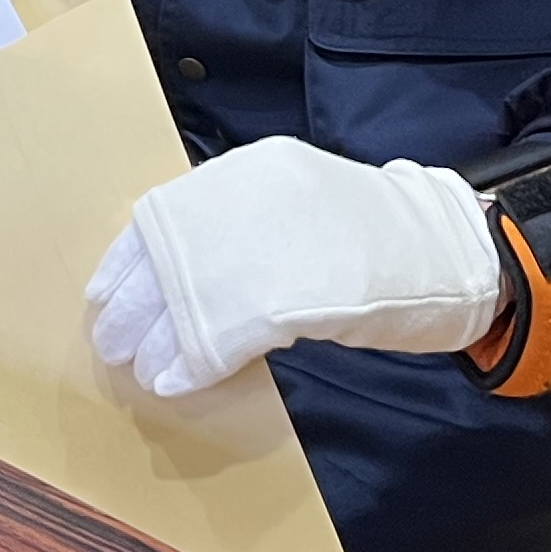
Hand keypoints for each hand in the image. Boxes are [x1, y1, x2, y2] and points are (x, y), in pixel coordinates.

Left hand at [84, 135, 503, 398]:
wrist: (445, 249)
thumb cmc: (377, 234)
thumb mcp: (299, 201)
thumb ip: (243, 222)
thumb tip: (180, 267)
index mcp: (254, 171)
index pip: (165, 214)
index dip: (128, 261)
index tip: (105, 293)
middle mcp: (251, 198)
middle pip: (165, 259)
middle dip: (133, 306)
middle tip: (111, 341)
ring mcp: (268, 246)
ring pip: (182, 300)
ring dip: (155, 339)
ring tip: (140, 368)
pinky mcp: (285, 297)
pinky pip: (215, 337)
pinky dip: (190, 364)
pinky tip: (178, 380)